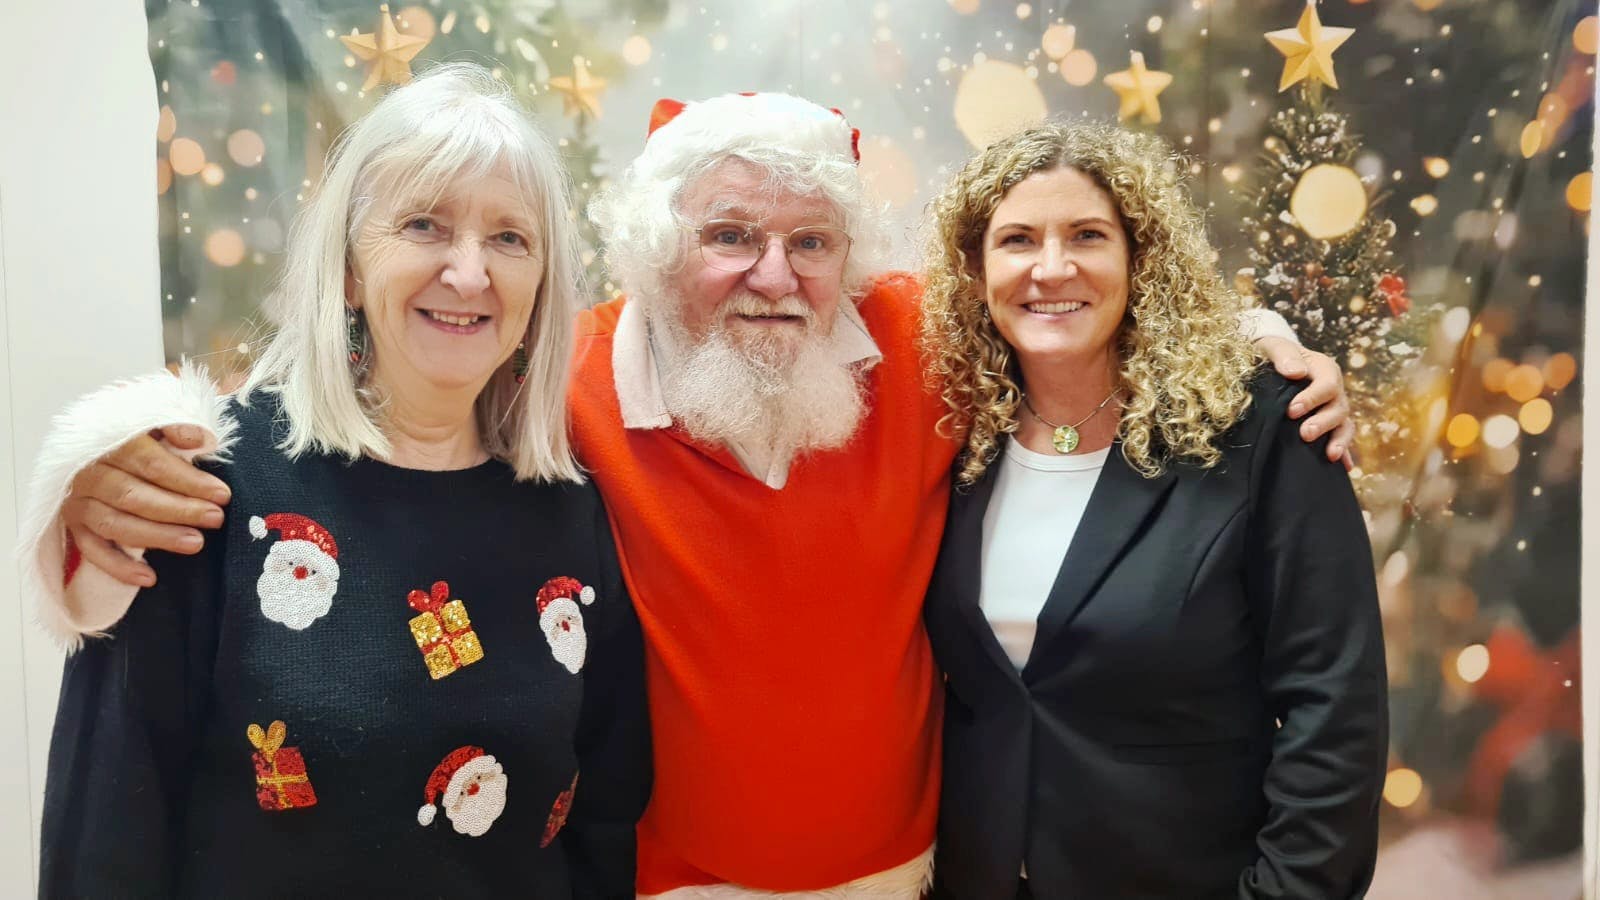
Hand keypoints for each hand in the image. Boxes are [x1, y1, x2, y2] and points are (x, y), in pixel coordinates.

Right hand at [61, 425, 231, 587]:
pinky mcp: (72, 525)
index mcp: (109, 442)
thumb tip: (197, 440)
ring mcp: (77, 501)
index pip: (152, 465)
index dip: (188, 481)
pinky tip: (149, 578)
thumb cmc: (136, 433)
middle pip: (134, 496)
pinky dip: (118, 567)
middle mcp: (87, 473)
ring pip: (115, 524)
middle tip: (215, 519)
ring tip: (196, 543)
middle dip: (179, 510)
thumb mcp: (154, 418)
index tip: (222, 494)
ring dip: (157, 537)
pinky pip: (92, 551)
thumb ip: (174, 425)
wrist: (92, 440)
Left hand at [1254, 336, 1353, 467]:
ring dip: (1339, 441)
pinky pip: (1339, 439)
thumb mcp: (1275, 347)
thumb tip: (1296, 373)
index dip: (1312, 398)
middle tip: (1305, 434)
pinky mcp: (1328, 424)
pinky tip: (1345, 467)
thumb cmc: (1274, 354)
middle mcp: (1334, 391)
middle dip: (1323, 423)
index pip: (1327, 384)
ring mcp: (1333, 409)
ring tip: (1331, 455)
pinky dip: (1345, 452)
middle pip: (1338, 408)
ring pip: (1344, 425)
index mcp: (1325, 369)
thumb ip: (1284, 356)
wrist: (1271, 361)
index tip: (1292, 411)